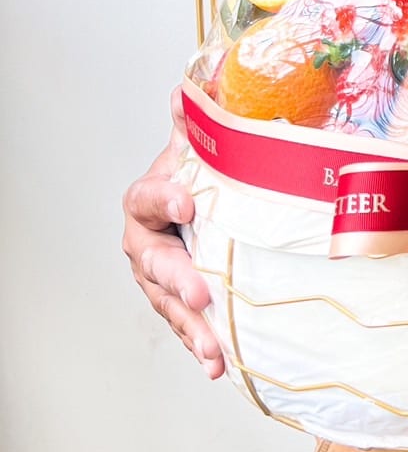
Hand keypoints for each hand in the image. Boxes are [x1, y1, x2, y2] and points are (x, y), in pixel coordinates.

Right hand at [121, 87, 223, 378]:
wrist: (192, 210)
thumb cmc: (195, 180)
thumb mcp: (197, 148)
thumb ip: (195, 122)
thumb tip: (191, 87)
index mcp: (147, 202)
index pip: (149, 199)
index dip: (166, 199)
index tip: (190, 203)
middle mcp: (146, 244)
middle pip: (156, 263)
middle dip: (178, 278)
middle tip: (201, 290)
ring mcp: (159, 280)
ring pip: (170, 303)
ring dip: (191, 327)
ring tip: (213, 347)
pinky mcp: (178, 305)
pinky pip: (186, 327)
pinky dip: (201, 346)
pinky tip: (217, 365)